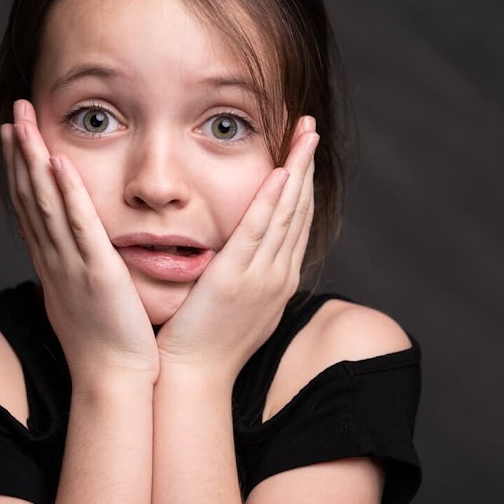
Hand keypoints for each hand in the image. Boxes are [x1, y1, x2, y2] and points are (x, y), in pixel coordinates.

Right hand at [1, 100, 158, 383]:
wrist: (112, 380)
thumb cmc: (105, 343)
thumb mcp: (84, 298)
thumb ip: (80, 270)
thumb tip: (81, 255)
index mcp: (53, 264)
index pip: (31, 206)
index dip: (20, 168)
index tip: (15, 134)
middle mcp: (54, 259)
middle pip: (30, 195)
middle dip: (20, 151)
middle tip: (15, 110)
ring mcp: (71, 264)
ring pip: (46, 202)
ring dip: (33, 159)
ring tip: (24, 120)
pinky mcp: (96, 272)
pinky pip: (79, 225)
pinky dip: (66, 192)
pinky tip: (58, 161)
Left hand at [155, 116, 318, 381]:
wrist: (192, 376)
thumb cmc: (203, 341)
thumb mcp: (233, 303)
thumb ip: (242, 273)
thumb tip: (240, 252)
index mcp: (278, 279)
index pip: (296, 220)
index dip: (302, 181)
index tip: (302, 150)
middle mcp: (279, 274)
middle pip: (300, 208)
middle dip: (307, 164)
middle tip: (311, 127)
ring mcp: (263, 276)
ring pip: (287, 212)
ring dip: (297, 169)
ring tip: (305, 132)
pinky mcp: (237, 277)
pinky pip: (260, 230)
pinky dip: (273, 199)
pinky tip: (281, 171)